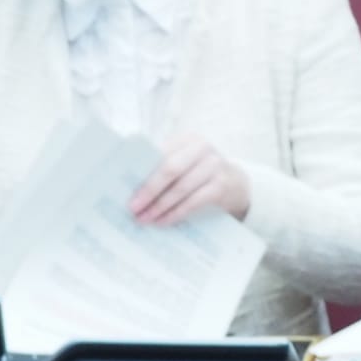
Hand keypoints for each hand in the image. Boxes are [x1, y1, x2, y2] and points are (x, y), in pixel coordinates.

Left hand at [130, 135, 249, 225]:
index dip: (141, 172)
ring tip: (145, 218)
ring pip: (181, 188)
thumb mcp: (183, 163)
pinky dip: (175, 213)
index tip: (124, 189)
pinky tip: (163, 221)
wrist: (236, 183)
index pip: (159, 154)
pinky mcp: (221, 185)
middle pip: (170, 169)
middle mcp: (201, 148)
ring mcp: (214, 166)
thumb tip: (129, 186)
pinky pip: (193, 201)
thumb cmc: (198, 173)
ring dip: (160, 206)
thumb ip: (161, 167)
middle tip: (133, 208)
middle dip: (149, 190)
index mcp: (186, 139)